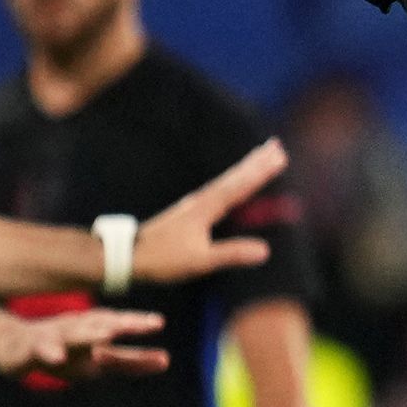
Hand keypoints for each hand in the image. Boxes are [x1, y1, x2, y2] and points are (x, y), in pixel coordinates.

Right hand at [0, 305, 167, 381]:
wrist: (11, 345)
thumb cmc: (64, 351)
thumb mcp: (98, 358)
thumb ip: (130, 360)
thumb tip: (167, 361)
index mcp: (94, 330)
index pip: (118, 325)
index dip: (137, 323)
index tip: (159, 322)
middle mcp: (76, 329)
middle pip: (100, 325)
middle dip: (121, 323)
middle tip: (143, 323)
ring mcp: (52, 338)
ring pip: (72, 335)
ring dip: (90, 334)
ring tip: (109, 334)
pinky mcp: (29, 350)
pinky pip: (38, 351)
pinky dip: (48, 351)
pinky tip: (57, 357)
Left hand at [133, 140, 287, 285]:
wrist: (126, 256)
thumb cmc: (162, 259)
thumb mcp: (200, 261)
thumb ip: (231, 254)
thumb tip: (265, 250)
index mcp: (205, 209)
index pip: (239, 188)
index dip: (260, 173)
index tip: (280, 158)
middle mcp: (200, 201)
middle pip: (233, 177)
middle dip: (256, 162)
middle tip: (276, 145)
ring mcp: (194, 205)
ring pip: (226, 181)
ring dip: (245, 167)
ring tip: (261, 154)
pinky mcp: (190, 211)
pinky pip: (219, 189)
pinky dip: (232, 180)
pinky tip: (233, 182)